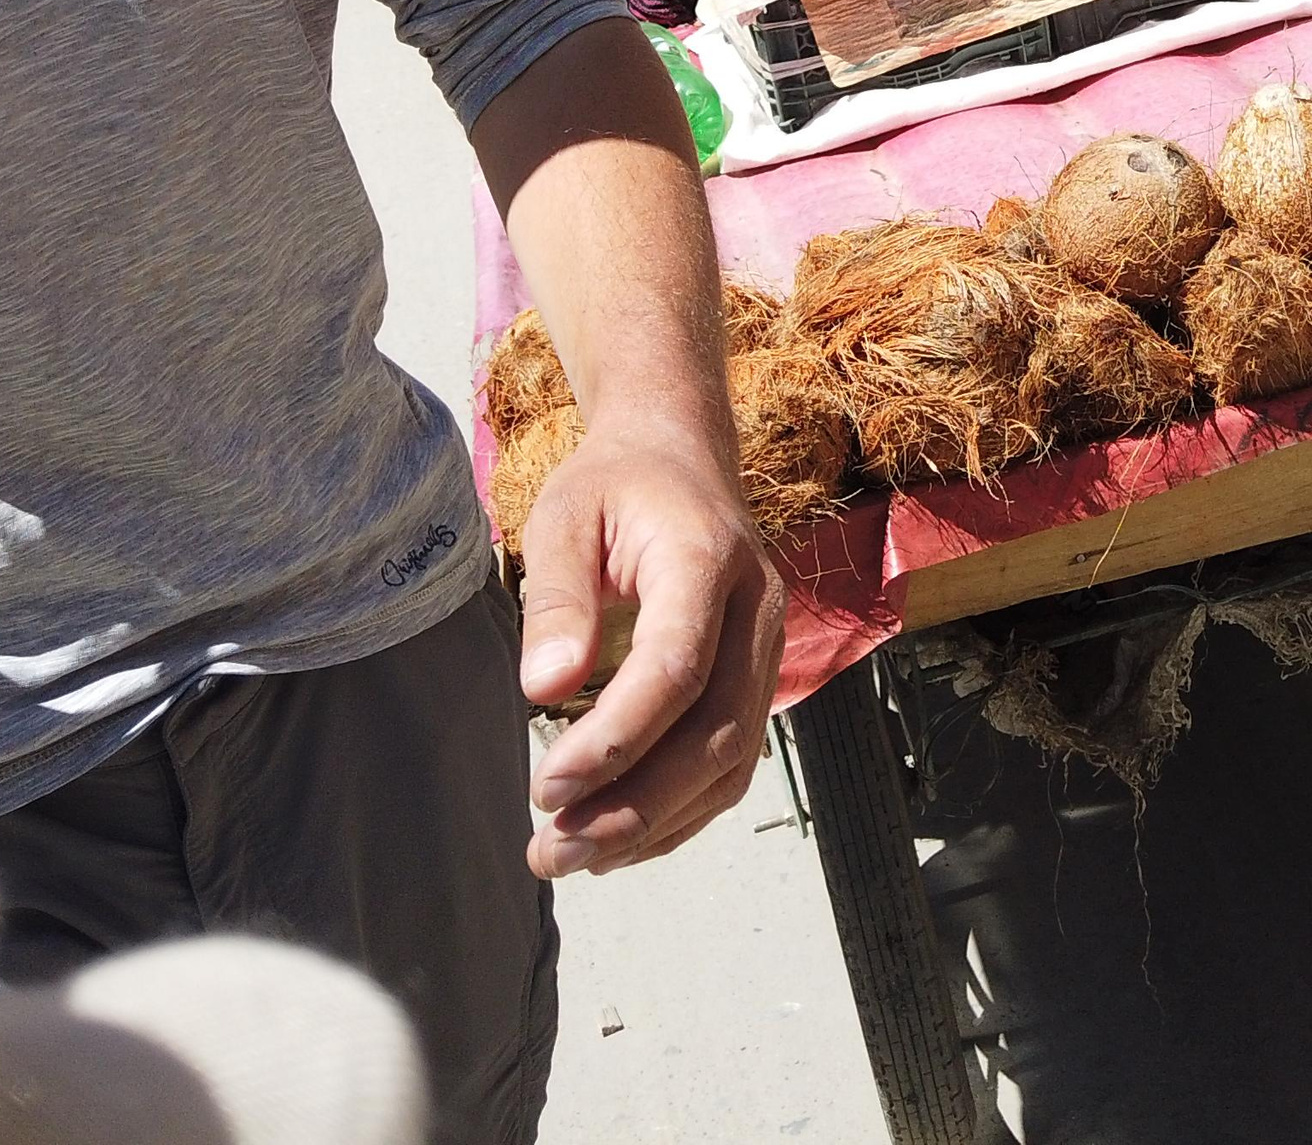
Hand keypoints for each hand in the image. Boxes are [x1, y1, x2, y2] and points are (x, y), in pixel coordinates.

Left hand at [515, 429, 785, 878]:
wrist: (679, 457)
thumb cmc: (614, 484)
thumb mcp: (563, 513)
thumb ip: (555, 598)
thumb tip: (544, 692)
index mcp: (708, 557)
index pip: (678, 667)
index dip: (616, 738)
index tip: (545, 786)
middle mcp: (757, 607)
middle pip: (717, 730)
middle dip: (635, 806)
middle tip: (551, 849)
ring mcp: (768, 646)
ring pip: (732, 760)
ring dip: (655, 823)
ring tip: (572, 854)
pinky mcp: (758, 675)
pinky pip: (733, 761)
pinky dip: (679, 811)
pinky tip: (618, 836)